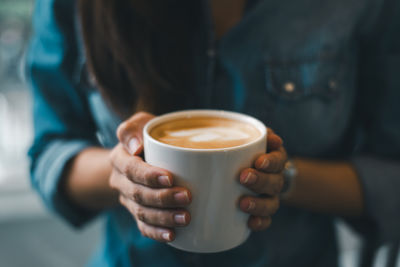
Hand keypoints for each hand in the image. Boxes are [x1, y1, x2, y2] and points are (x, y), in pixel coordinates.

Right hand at [109, 112, 191, 241]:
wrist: (138, 154)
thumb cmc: (146, 136)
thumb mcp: (140, 123)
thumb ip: (132, 128)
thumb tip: (136, 145)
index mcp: (119, 158)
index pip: (131, 169)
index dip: (149, 176)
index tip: (170, 178)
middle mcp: (120, 181)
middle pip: (138, 193)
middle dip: (162, 198)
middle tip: (187, 196)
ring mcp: (128, 199)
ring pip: (141, 212)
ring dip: (164, 217)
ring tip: (186, 217)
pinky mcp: (137, 212)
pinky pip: (142, 226)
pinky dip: (156, 232)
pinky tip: (172, 235)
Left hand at [239, 129, 286, 230]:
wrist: (245, 169)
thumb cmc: (241, 149)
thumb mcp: (245, 138)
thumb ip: (251, 133)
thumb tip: (267, 135)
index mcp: (273, 159)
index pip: (278, 159)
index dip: (271, 161)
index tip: (259, 161)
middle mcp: (274, 178)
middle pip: (275, 182)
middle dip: (261, 180)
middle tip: (244, 177)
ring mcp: (268, 196)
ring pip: (272, 203)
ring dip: (259, 204)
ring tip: (243, 203)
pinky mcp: (261, 212)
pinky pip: (266, 220)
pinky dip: (260, 222)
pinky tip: (250, 222)